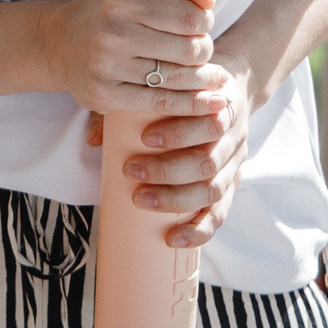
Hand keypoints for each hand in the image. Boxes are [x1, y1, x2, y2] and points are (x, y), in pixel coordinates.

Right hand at [41, 0, 229, 118]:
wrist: (59, 42)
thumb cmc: (108, 3)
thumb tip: (209, 2)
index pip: (189, 18)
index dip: (206, 22)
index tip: (202, 24)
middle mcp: (111, 33)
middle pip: (187, 50)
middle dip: (205, 50)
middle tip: (203, 49)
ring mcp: (105, 67)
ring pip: (176, 79)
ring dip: (204, 80)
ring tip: (217, 77)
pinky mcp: (103, 95)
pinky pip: (159, 104)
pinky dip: (190, 105)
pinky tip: (211, 102)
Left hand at [84, 50, 254, 248]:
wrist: (221, 93)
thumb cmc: (183, 93)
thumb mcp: (165, 89)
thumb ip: (130, 106)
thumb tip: (93, 140)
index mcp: (221, 108)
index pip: (209, 123)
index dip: (179, 133)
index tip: (145, 139)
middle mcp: (234, 138)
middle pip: (209, 161)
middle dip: (169, 170)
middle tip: (132, 171)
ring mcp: (234, 165)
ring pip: (213, 189)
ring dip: (176, 199)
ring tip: (142, 200)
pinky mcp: (230, 188)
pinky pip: (219, 214)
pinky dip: (199, 230)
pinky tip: (174, 238)